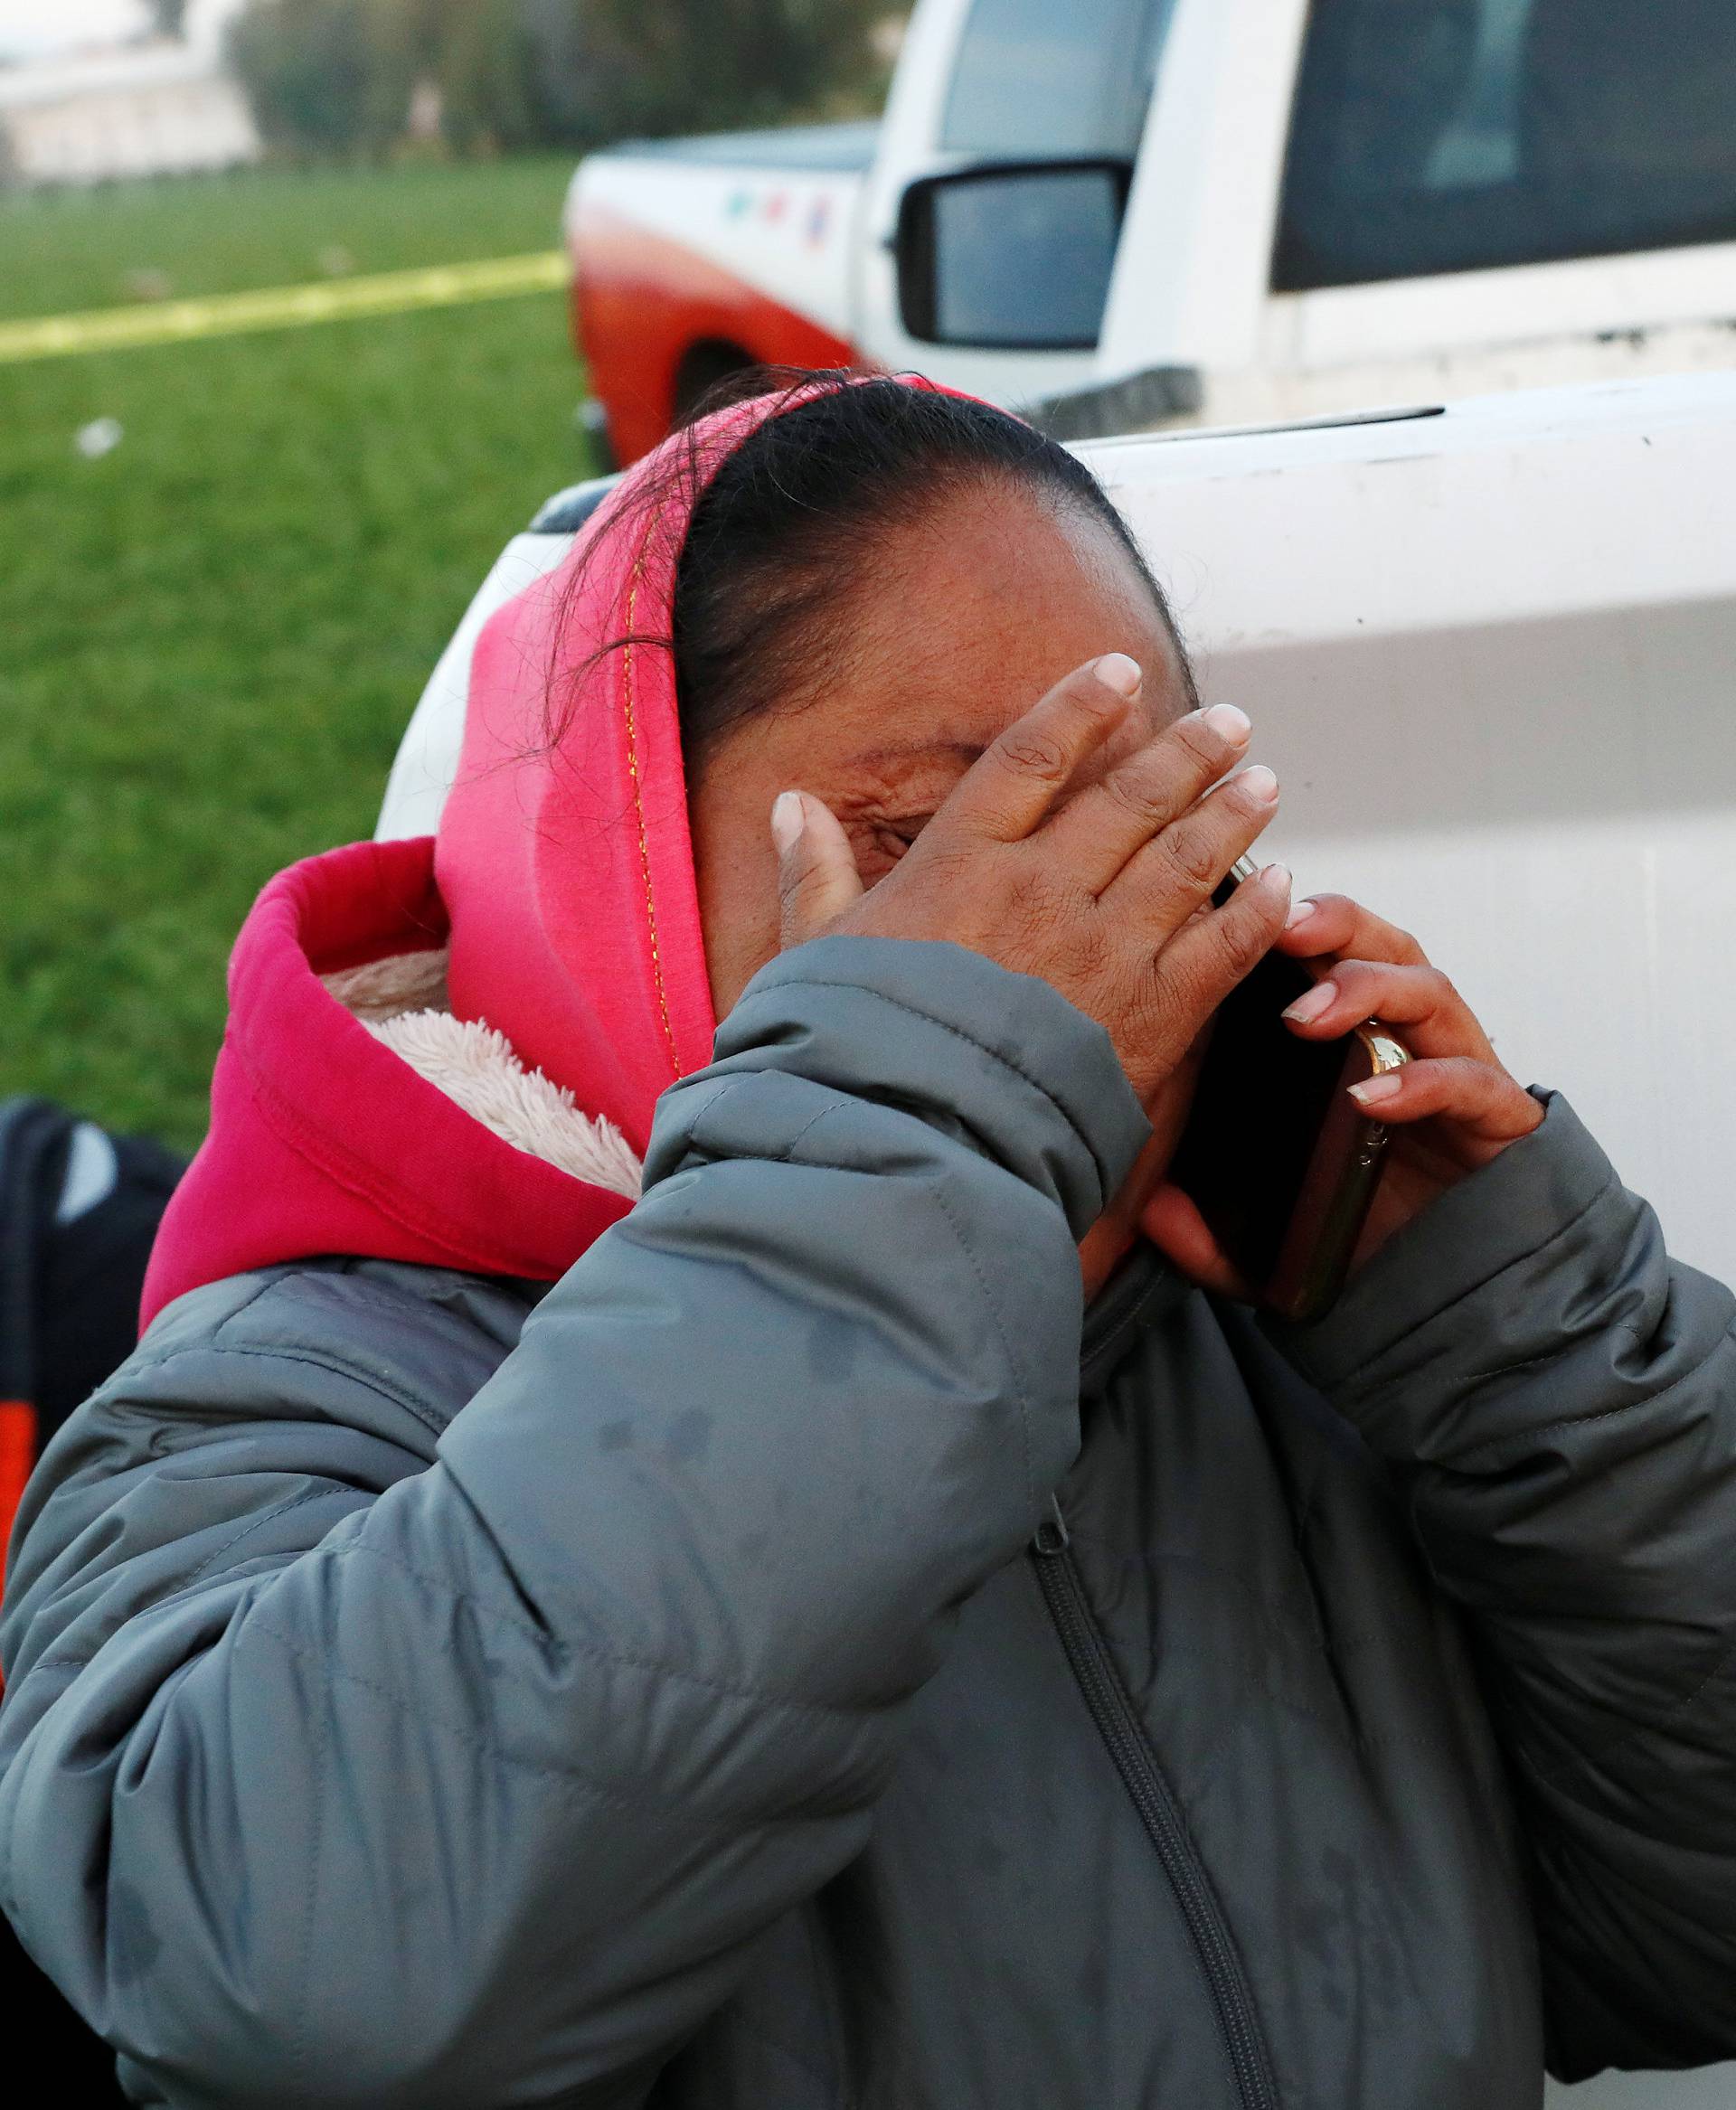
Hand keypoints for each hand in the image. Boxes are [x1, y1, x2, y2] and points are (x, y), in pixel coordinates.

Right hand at [770, 653, 1291, 1107]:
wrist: (907, 1143)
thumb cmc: (850, 1051)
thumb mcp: (814, 952)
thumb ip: (813, 874)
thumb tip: (789, 804)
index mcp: (960, 865)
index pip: (1031, 759)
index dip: (1078, 707)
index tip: (1118, 671)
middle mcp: (1041, 891)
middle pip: (1129, 800)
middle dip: (1186, 754)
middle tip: (1231, 724)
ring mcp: (1102, 951)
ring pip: (1184, 862)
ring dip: (1231, 817)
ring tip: (1264, 784)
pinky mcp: (1149, 1019)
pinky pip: (1219, 951)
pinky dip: (1255, 915)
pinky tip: (1281, 888)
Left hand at [1142, 892, 1544, 1292]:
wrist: (1433, 1283)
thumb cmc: (1351, 1223)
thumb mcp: (1254, 1233)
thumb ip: (1202, 1227)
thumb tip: (1150, 1214)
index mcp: (1348, 1033)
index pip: (1324, 951)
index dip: (1286, 920)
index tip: (1231, 912)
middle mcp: (1404, 1034)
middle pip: (1380, 944)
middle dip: (1333, 926)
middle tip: (1280, 933)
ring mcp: (1454, 1066)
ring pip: (1427, 990)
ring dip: (1368, 989)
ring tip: (1308, 1016)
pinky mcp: (1494, 1114)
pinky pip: (1469, 1079)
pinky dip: (1424, 1081)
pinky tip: (1374, 1097)